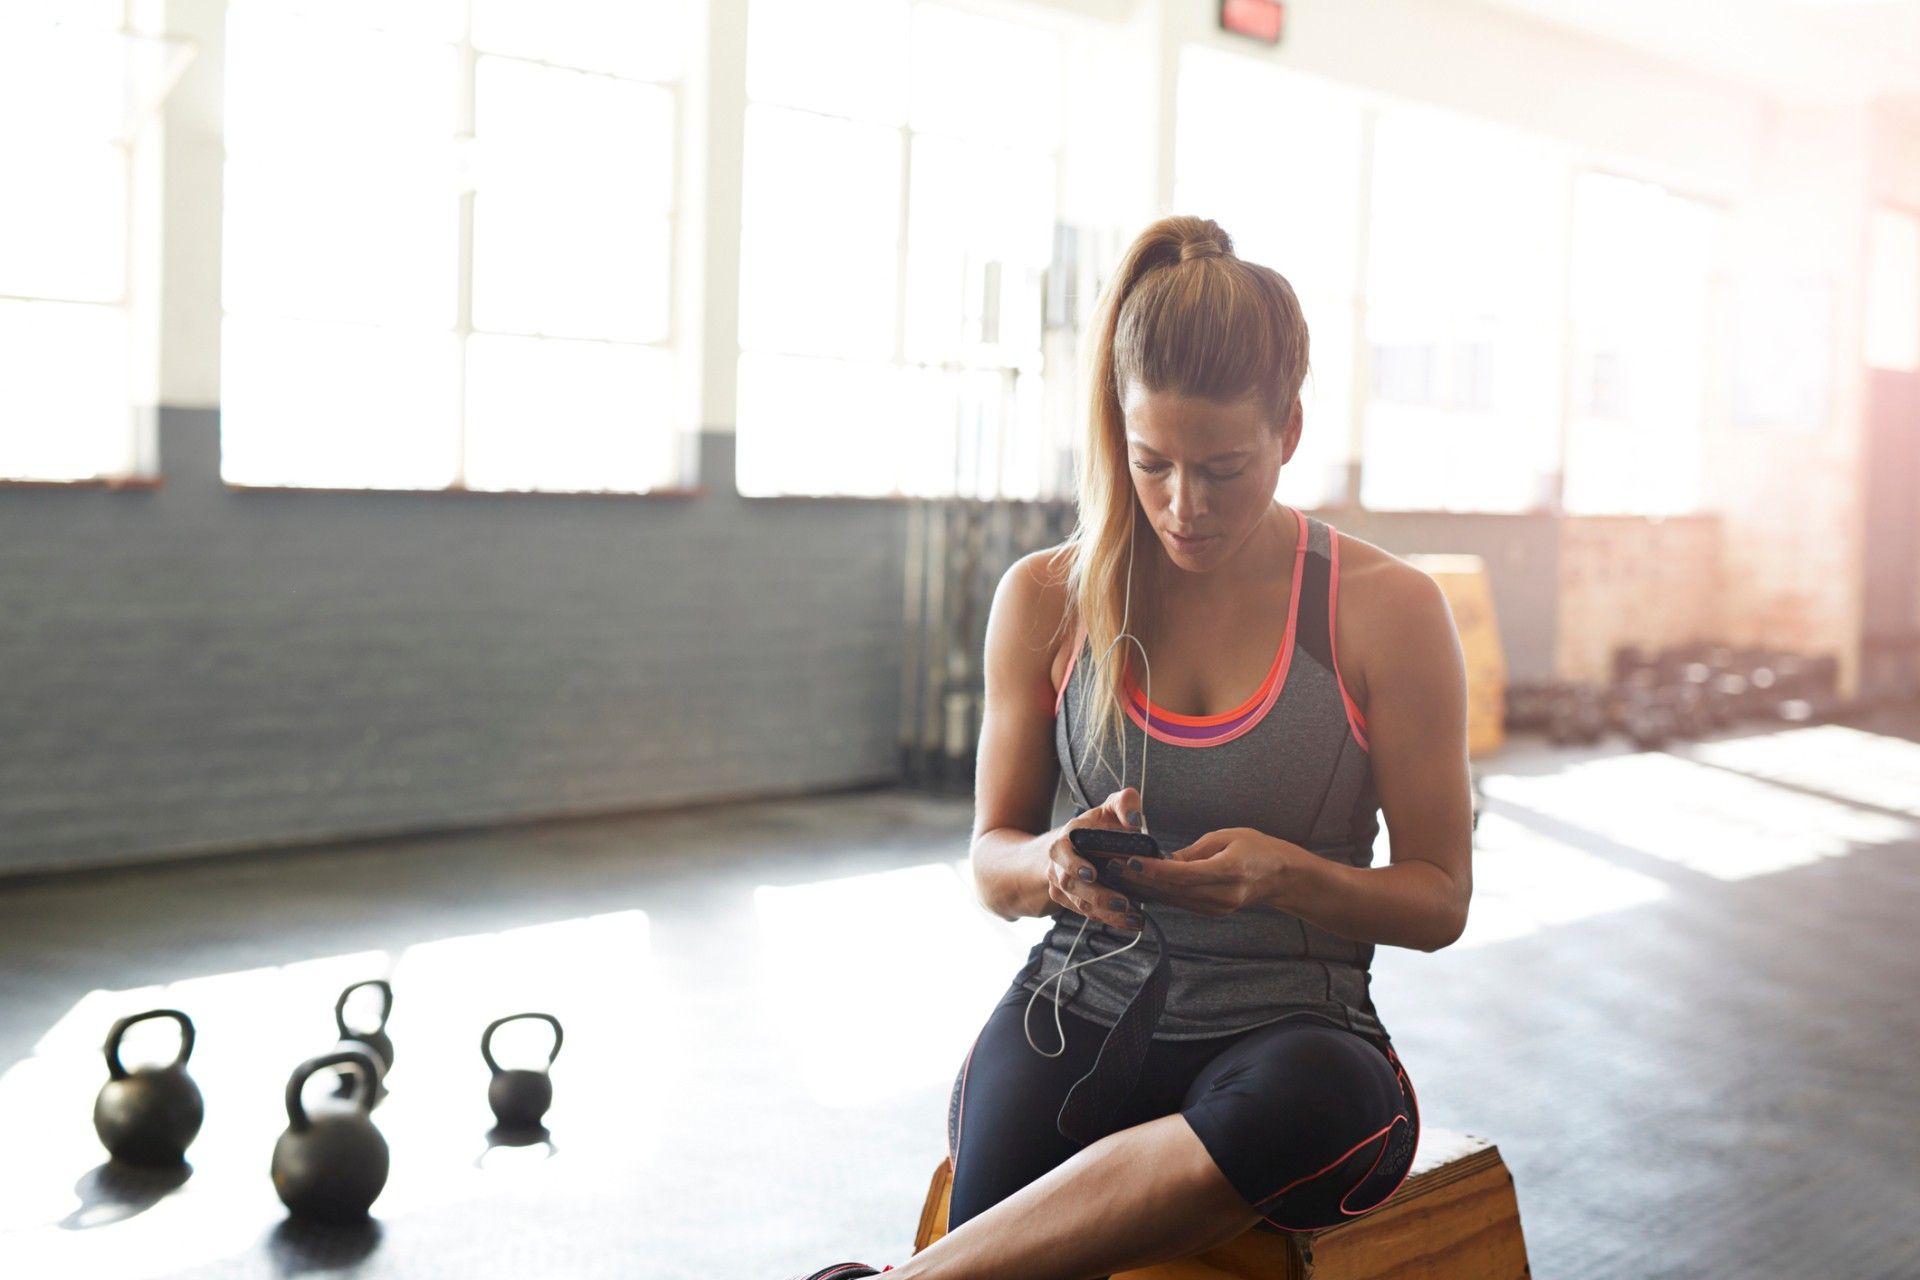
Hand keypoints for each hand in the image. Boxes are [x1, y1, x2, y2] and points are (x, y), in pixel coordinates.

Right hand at [1044, 786, 1144, 931]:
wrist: (1074, 847)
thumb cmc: (1096, 827)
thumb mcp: (1109, 808)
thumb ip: (1124, 803)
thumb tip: (1134, 821)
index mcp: (1065, 840)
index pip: (1061, 852)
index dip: (1073, 864)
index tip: (1092, 874)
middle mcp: (1058, 865)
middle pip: (1071, 885)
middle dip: (1098, 896)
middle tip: (1124, 903)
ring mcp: (1062, 886)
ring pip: (1080, 904)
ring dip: (1107, 913)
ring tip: (1134, 917)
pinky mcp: (1070, 902)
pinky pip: (1087, 914)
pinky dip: (1108, 919)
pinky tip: (1130, 922)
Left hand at [1112, 826, 1298, 917]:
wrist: (1281, 876)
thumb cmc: (1257, 849)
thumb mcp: (1227, 837)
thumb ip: (1195, 851)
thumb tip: (1165, 859)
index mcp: (1229, 871)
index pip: (1183, 873)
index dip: (1154, 869)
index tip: (1130, 861)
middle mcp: (1222, 895)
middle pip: (1173, 890)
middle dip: (1141, 879)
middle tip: (1113, 866)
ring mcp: (1218, 908)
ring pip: (1174, 900)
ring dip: (1146, 888)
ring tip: (1120, 875)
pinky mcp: (1213, 912)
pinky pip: (1181, 903)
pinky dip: (1160, 894)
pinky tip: (1141, 885)